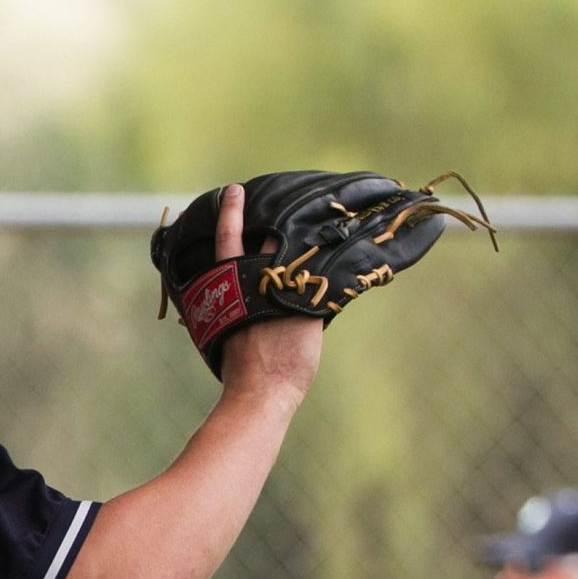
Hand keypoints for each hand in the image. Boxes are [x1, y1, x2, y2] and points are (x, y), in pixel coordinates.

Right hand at [211, 183, 323, 398]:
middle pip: (275, 242)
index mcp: (233, 285)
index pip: (228, 241)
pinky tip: (356, 250)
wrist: (260, 388)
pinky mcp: (312, 307)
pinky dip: (340, 269)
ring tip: (330, 214)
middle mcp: (261, 281)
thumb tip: (222, 311)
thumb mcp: (221, 332)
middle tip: (292, 198)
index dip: (232, 214)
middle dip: (282, 220)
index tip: (236, 190)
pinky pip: (328, 282)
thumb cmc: (236, 369)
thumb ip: (230, 312)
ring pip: (304, 256)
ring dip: (316, 239)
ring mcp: (288, 291)